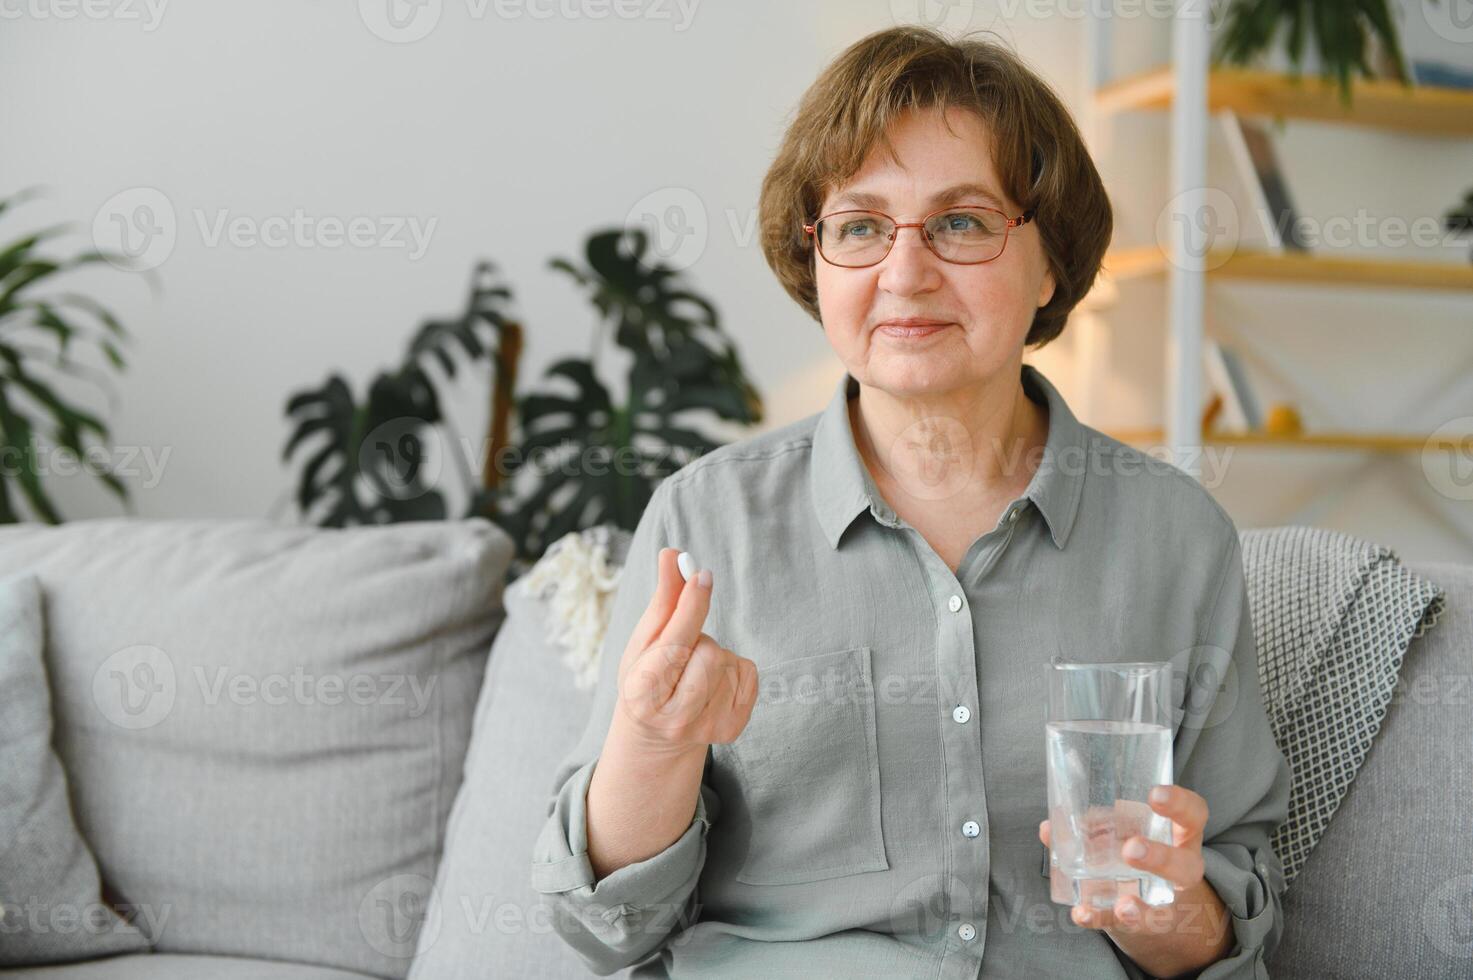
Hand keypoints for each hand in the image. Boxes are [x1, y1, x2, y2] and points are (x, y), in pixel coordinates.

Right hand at [611, 547, 758, 757]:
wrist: (656, 736)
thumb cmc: (646, 678)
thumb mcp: (644, 641)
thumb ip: (663, 599)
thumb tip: (673, 553)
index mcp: (643, 691)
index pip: (675, 641)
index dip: (691, 605)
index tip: (702, 575)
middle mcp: (675, 717)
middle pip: (710, 650)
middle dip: (699, 639)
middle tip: (682, 653)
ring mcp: (707, 727)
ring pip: (730, 660)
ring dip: (716, 655)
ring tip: (693, 672)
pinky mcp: (733, 728)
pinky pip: (749, 673)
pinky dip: (735, 669)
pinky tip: (712, 684)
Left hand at [1038, 785, 1213, 934]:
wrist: (1155, 903)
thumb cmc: (1137, 849)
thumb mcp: (1125, 830)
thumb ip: (1091, 825)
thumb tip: (1049, 827)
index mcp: (1179, 835)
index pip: (1193, 815)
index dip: (1179, 803)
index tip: (1155, 794)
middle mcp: (1180, 869)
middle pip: (1184, 866)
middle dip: (1160, 857)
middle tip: (1131, 849)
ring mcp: (1163, 901)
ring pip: (1162, 908)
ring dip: (1140, 907)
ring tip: (1123, 904)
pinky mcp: (1141, 923)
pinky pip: (1123, 926)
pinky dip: (1100, 918)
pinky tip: (1081, 913)